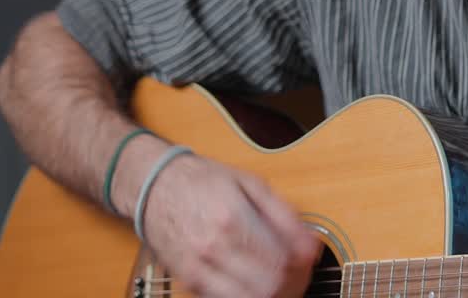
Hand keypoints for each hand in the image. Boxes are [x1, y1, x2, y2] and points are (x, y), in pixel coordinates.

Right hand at [134, 152, 320, 297]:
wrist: (155, 188)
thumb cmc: (204, 181)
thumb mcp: (250, 183)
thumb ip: (285, 216)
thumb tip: (312, 246)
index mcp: (233, 219)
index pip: (282, 260)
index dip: (303, 265)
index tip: (309, 258)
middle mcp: (213, 248)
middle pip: (268, 286)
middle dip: (292, 284)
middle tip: (299, 272)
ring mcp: (198, 269)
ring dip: (273, 294)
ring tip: (280, 278)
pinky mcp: (190, 282)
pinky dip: (248, 295)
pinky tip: (256, 280)